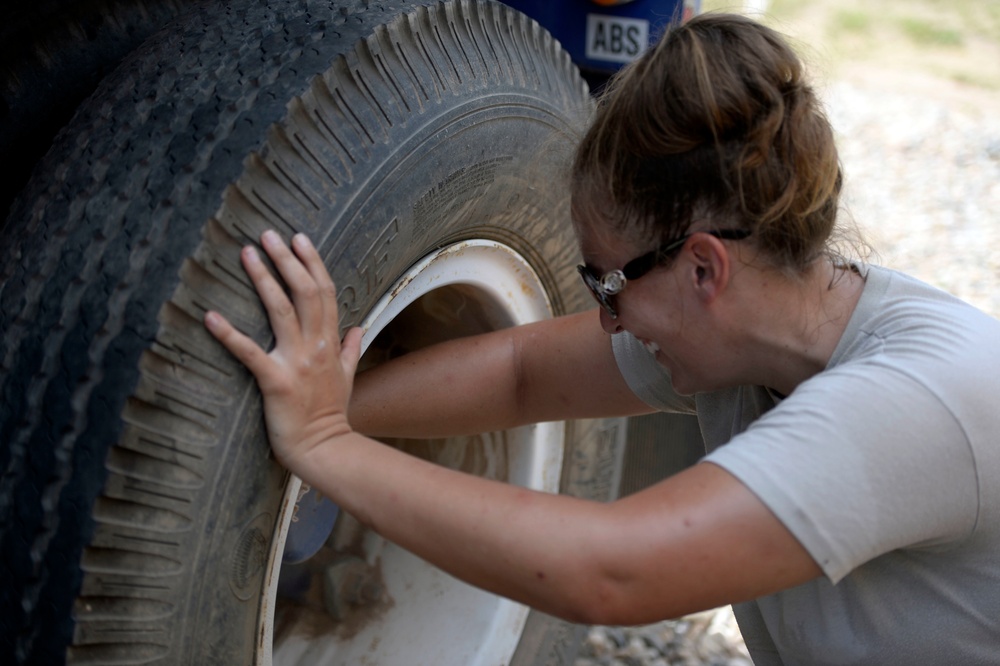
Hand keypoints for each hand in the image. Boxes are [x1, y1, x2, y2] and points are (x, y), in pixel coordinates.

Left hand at [203, 230, 362, 470]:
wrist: (324, 449)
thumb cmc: (331, 415)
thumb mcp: (348, 378)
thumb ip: (351, 350)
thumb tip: (359, 328)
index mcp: (329, 342)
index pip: (324, 292)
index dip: (312, 263)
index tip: (299, 239)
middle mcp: (315, 346)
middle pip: (304, 292)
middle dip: (287, 260)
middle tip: (268, 234)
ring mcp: (296, 362)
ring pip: (280, 311)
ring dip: (263, 279)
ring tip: (246, 253)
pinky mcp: (274, 381)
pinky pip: (249, 352)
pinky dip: (229, 334)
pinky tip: (210, 316)